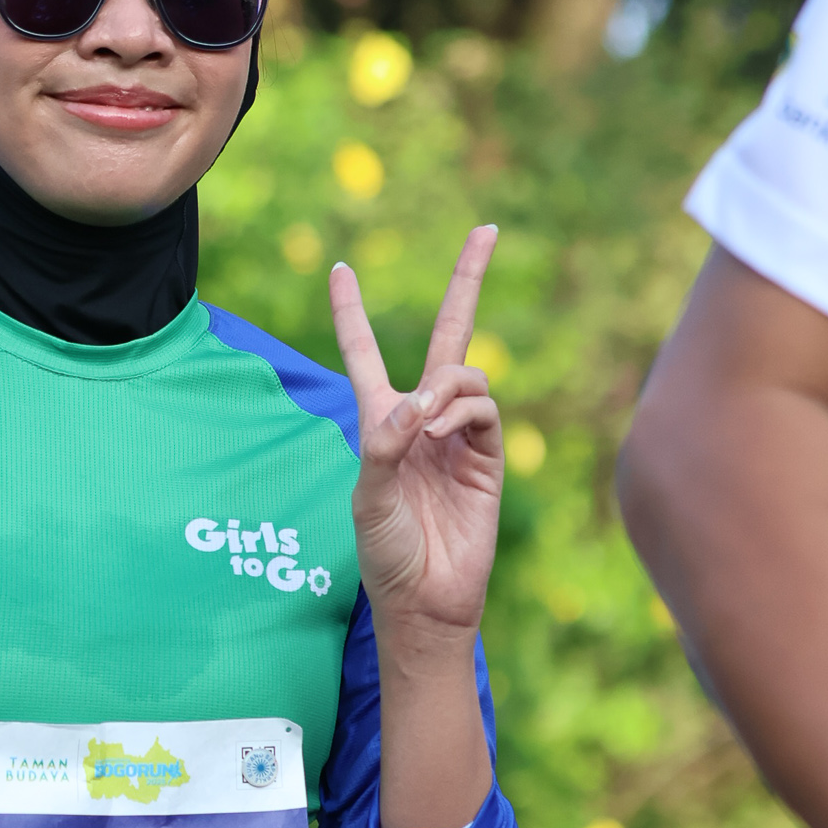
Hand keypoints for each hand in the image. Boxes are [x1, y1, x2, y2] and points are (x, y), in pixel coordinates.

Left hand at [330, 225, 503, 655]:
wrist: (427, 598)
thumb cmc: (385, 551)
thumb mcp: (367, 495)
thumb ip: (384, 444)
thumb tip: (417, 403)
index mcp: (379, 421)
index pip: (363, 352)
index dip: (351, 312)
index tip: (338, 268)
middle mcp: (422, 418)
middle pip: (448, 333)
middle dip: (468, 281)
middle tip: (487, 229)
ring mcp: (460, 433)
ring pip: (465, 374)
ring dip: (446, 387)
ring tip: (427, 425)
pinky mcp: (489, 456)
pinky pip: (484, 407)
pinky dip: (463, 409)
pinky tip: (443, 431)